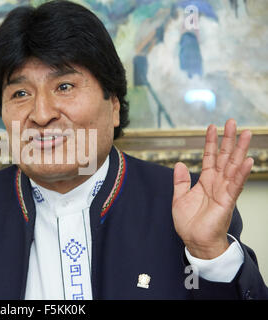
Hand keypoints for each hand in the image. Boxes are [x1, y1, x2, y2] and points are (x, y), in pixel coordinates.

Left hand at [172, 119, 252, 258]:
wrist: (194, 241)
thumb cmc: (189, 222)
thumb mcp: (179, 198)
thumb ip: (180, 181)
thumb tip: (179, 163)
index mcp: (205, 181)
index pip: (209, 157)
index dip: (210, 142)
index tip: (211, 127)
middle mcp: (217, 183)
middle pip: (224, 157)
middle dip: (228, 139)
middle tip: (232, 122)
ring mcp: (224, 191)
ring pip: (233, 166)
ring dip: (239, 150)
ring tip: (245, 133)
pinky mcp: (228, 201)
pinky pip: (236, 184)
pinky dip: (241, 172)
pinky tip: (247, 160)